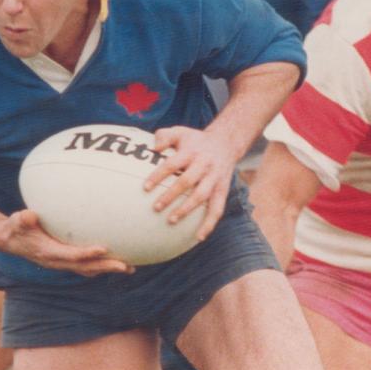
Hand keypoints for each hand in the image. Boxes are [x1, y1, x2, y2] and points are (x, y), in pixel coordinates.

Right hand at [0, 209, 132, 275]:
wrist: (11, 240)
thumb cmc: (16, 228)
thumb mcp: (17, 222)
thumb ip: (23, 219)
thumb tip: (29, 215)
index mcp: (48, 253)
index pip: (71, 255)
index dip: (87, 254)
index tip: (103, 248)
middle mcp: (58, 261)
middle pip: (86, 267)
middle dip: (106, 267)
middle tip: (126, 266)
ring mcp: (63, 263)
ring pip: (89, 269)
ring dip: (108, 269)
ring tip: (130, 267)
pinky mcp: (66, 260)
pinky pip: (87, 265)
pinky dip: (102, 264)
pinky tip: (117, 260)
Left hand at [143, 125, 236, 241]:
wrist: (225, 143)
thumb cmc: (195, 140)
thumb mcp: (180, 132)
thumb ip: (164, 136)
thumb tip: (153, 148)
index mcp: (191, 152)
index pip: (173, 164)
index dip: (159, 175)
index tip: (145, 188)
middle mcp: (204, 165)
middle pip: (187, 181)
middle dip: (171, 195)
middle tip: (155, 208)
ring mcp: (214, 179)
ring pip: (201, 195)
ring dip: (187, 209)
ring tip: (171, 221)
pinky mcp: (222, 190)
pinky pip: (217, 209)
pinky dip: (209, 224)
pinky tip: (199, 237)